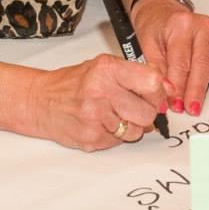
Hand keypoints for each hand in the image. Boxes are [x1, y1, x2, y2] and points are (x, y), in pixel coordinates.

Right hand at [23, 55, 168, 150]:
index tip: (156, 95)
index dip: (159, 92)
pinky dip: (114, 135)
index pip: (152, 81)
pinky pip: (119, 142)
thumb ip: (136, 74)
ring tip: (113, 115)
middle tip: (133, 107)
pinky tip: (101, 123)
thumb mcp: (104, 67)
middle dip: (146, 112)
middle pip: (148, 113)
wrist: (40, 101)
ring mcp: (95, 118)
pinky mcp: (91, 138)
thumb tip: (167, 88)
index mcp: (107, 69)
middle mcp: (101, 92)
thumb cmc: (75, 83)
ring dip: (130, 126)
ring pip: (136, 131)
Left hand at [132, 0, 208, 116]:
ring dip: (203, 83)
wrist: (165, 12)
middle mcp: (204, 26)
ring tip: (189, 81)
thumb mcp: (147, 46)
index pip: (181, 63)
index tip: (175, 105)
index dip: (178, 88)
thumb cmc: (157, 29)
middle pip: (203, 67)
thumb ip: (157, 70)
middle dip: (195, 92)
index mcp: (182, 25)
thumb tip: (165, 94)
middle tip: (190, 109)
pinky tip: (203, 72)